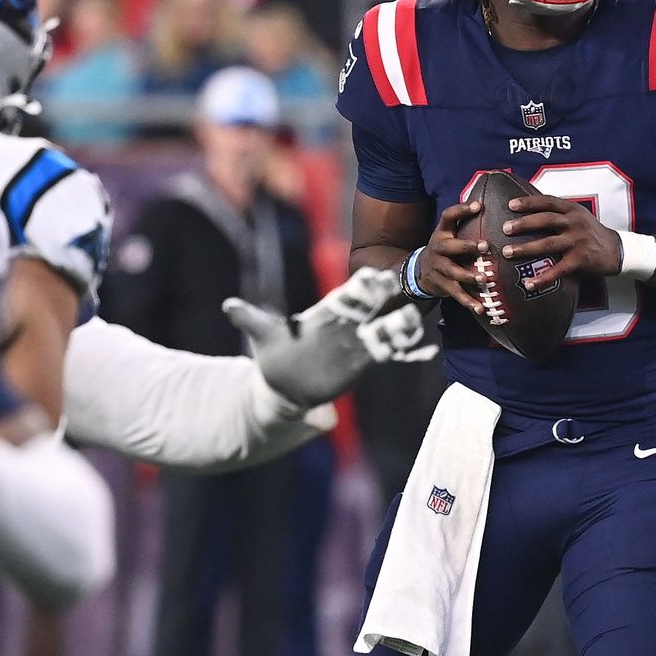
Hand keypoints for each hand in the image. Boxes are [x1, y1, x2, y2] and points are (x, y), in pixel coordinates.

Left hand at [223, 267, 438, 408]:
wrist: (286, 382)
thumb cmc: (275, 353)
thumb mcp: (262, 335)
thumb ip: (251, 318)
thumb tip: (228, 306)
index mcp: (327, 311)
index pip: (348, 294)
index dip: (361, 285)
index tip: (376, 273)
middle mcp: (348, 323)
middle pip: (372, 307)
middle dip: (387, 296)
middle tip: (405, 283)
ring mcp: (359, 342)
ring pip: (385, 329)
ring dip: (401, 324)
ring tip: (418, 319)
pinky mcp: (365, 361)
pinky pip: (390, 354)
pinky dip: (409, 351)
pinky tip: (427, 350)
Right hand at [414, 200, 491, 313]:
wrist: (420, 271)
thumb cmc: (445, 248)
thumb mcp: (449, 233)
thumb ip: (465, 221)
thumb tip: (488, 202)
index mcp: (443, 233)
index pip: (449, 216)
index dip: (462, 210)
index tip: (478, 205)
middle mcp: (439, 248)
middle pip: (450, 247)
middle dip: (467, 247)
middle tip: (485, 246)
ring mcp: (439, 268)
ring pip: (453, 272)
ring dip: (469, 276)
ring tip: (484, 279)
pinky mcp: (442, 285)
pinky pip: (456, 293)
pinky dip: (468, 302)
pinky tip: (481, 308)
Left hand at [499, 194, 622, 289]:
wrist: (616, 250)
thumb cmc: (591, 232)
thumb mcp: (578, 216)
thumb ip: (558, 213)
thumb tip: (529, 210)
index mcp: (572, 210)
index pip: (548, 202)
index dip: (529, 202)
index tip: (510, 205)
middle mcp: (574, 223)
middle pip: (545, 220)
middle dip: (523, 224)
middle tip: (504, 229)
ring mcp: (577, 241)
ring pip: (547, 244)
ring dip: (526, 248)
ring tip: (508, 253)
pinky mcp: (580, 260)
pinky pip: (558, 270)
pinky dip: (542, 278)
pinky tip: (528, 284)